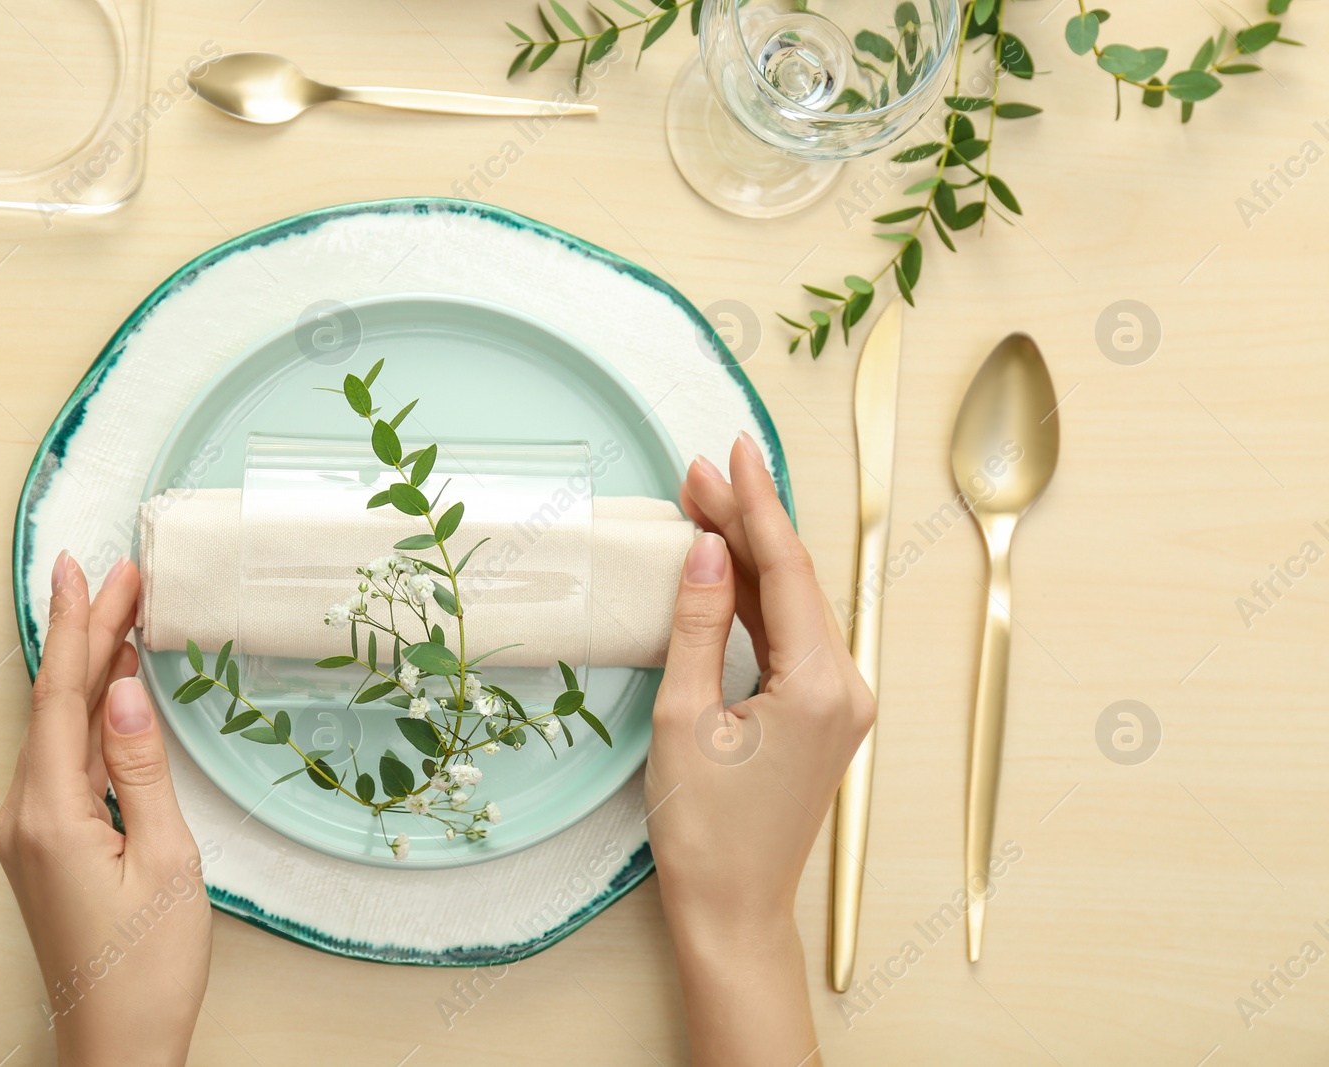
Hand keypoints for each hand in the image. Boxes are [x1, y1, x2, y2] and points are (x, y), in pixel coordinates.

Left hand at [0, 552, 211, 1066]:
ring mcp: (27, 833)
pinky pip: (61, 761)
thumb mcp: (166, 861)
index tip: (91, 568)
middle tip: (118, 572)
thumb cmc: (150, 966)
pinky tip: (108, 691)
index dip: (79, 626)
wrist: (117, 1045)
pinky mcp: (42, 846)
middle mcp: (23, 816)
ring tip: (119, 611)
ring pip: (57, 729)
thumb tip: (122, 690)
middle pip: (55, 704)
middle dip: (86, 633)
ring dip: (88, 668)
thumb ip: (140, 770)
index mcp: (49, 814)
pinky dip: (86, 715)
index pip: (63, 697)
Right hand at [646, 433, 874, 1065]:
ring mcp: (840, 701)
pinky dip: (756, 599)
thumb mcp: (684, 719)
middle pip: (793, 580)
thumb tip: (705, 550)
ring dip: (749, 556)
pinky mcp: (824, 714)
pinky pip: (790, 637)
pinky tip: (725, 567)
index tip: (732, 452)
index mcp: (820, 686)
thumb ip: (697, 626)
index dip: (755, 506)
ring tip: (704, 503)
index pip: (785, 571)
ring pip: (792, 604)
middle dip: (747, 520)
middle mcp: (846, 686)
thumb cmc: (705, 831)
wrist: (735, 909)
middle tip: (701, 470)